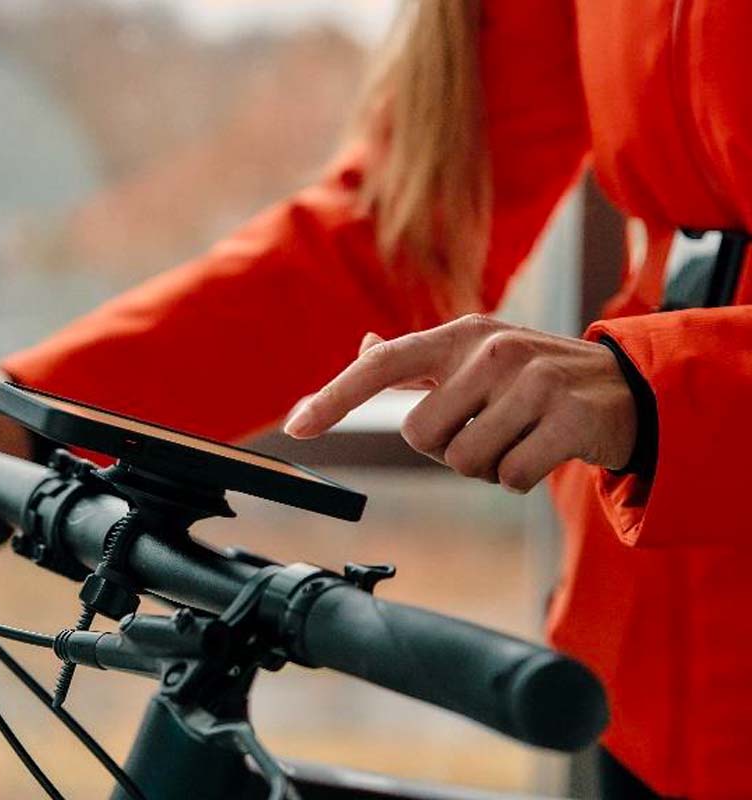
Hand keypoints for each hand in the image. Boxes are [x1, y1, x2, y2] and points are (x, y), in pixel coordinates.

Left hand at [283, 315, 637, 492]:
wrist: (627, 388)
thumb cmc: (533, 377)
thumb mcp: (478, 355)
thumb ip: (420, 360)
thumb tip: (365, 344)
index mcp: (460, 334)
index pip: (383, 365)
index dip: (335, 397)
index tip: (296, 427)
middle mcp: (492, 350)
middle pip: (421, 435)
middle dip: (446, 448)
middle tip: (485, 430)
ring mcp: (532, 382)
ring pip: (464, 462)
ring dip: (485, 466)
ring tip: (517, 437)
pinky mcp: (568, 417)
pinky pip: (510, 477)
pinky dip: (519, 478)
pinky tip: (543, 450)